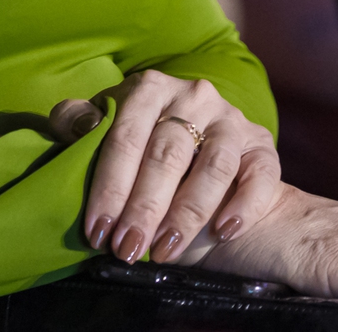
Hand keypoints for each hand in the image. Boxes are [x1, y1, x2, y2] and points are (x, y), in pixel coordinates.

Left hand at [53, 69, 280, 268]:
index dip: (109, 186)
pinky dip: (244, 204)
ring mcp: (231, 119)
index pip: (126, 137)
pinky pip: (260, 174)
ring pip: (214, 166)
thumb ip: (80, 121)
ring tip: (165, 250)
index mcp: (150, 88)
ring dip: (189, 213)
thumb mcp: (107, 125)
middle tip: (128, 249)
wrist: (199, 139)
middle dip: (145, 208)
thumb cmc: (140, 139)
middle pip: (168, 155)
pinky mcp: (261, 144)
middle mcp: (194, 96)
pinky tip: (223, 232)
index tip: (97, 229)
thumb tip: (76, 125)